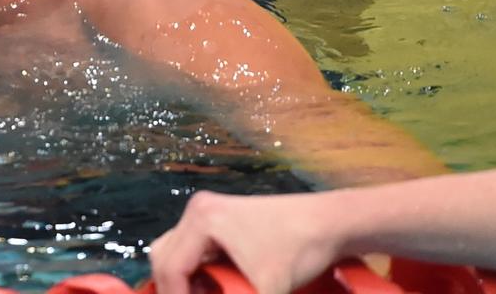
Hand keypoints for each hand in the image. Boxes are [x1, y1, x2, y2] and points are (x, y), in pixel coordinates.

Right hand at [148, 190, 342, 293]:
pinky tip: (215, 286)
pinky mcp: (220, 216)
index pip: (170, 268)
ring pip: (174, 251)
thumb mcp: (268, 291)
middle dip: (174, 289)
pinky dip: (196, 271)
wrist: (331, 223)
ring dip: (184, 281)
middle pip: (164, 257)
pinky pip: (192, 247)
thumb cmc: (300, 250)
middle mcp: (198, 210)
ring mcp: (208, 210)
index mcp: (202, 220)